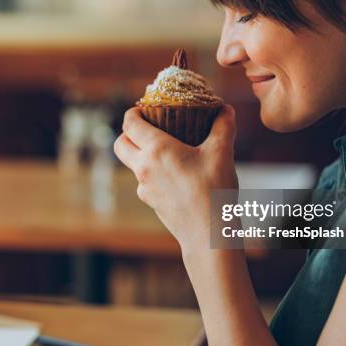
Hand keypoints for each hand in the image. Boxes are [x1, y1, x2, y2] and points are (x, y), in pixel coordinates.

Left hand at [113, 105, 237, 251]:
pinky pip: (145, 182)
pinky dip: (153, 173)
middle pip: (120, 144)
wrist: (208, 236)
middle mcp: (144, 168)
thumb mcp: (222, 154)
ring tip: (166, 150)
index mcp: (156, 150)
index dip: (134, 112)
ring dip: (141, 153)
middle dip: (128, 133)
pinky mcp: (151, 203)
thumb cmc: (214, 193)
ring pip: (131, 164)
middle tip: (148, 127)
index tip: (145, 108)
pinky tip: (175, 174)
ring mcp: (145, 188)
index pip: (130, 123)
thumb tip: (225, 109)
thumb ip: (223, 126)